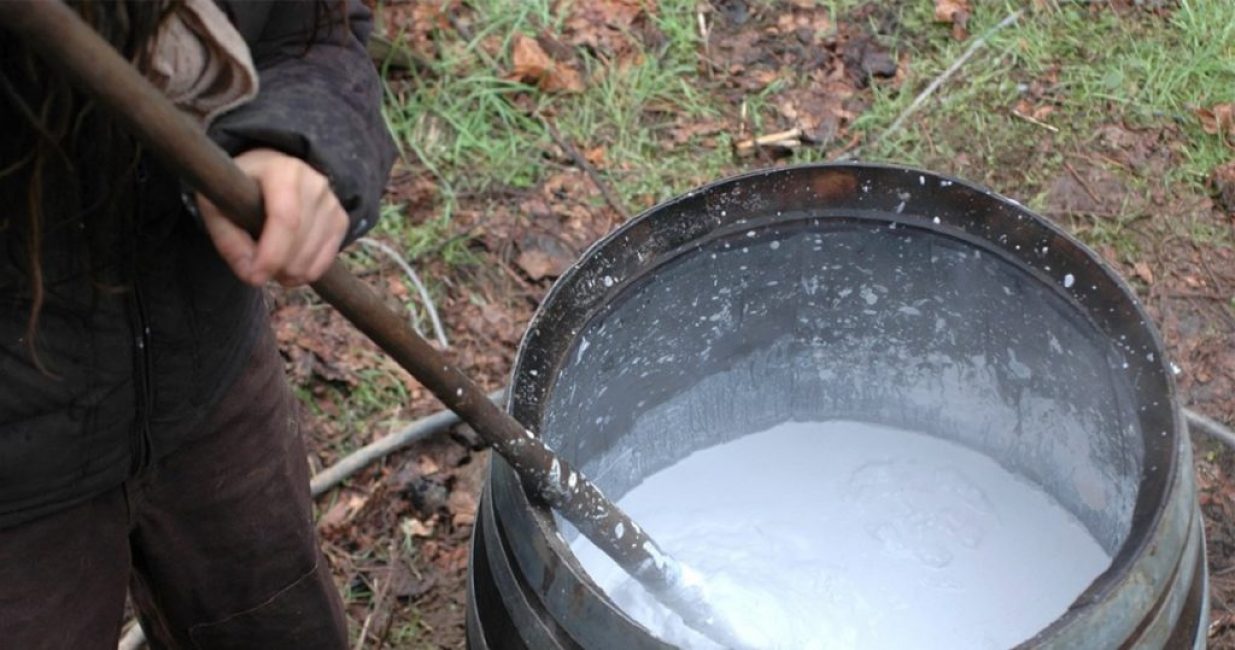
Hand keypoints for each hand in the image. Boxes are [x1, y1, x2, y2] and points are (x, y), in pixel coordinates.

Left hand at [197, 148, 348, 286]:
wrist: (269, 173)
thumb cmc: (240, 190)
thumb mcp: (218, 207)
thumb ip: (229, 241)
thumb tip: (252, 275)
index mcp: (283, 171)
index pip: (286, 219)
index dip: (271, 254)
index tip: (254, 276)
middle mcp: (315, 183)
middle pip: (300, 242)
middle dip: (276, 268)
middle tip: (256, 271)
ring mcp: (331, 202)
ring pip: (313, 257)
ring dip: (289, 273)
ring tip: (271, 264)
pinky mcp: (340, 220)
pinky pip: (326, 260)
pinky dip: (306, 273)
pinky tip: (289, 266)